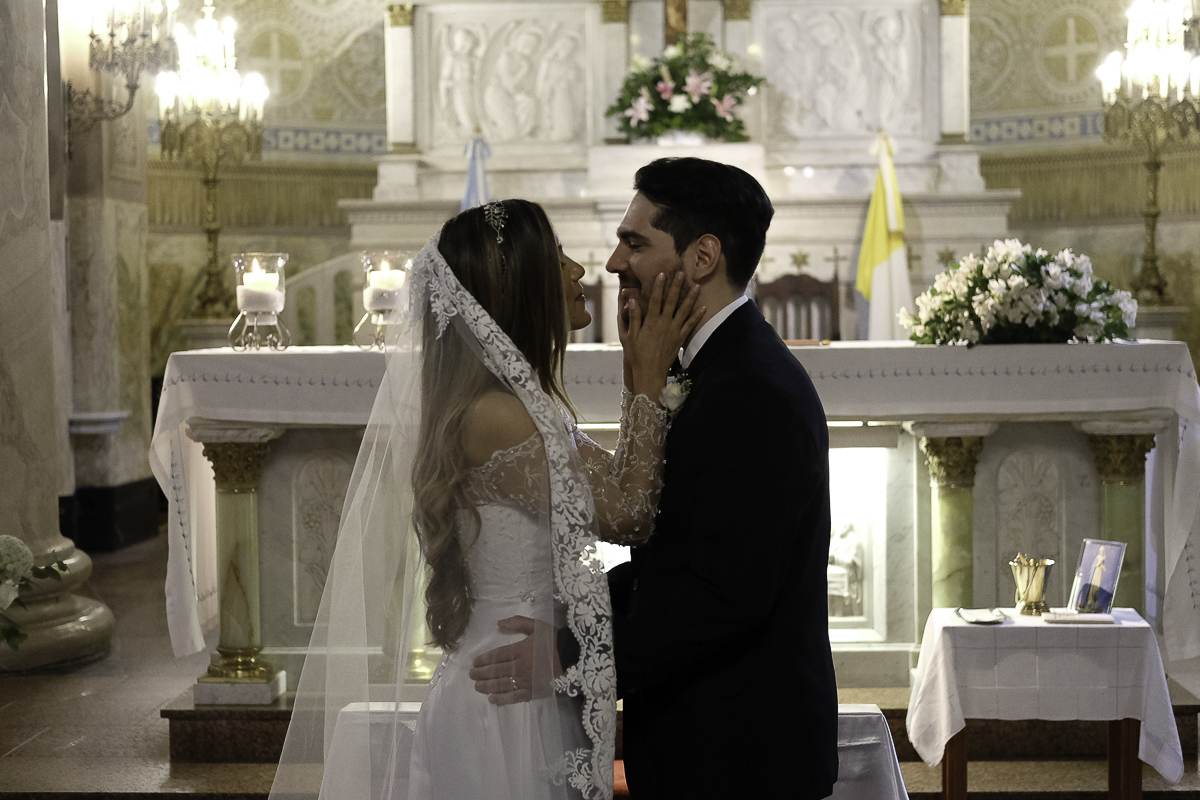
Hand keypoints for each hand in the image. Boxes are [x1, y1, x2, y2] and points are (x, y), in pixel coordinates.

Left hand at [468, 616, 562, 705]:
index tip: (475, 663)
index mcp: (520, 650)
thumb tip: (499, 623)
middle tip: (472, 675)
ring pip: (501, 684)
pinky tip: (492, 699)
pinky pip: (514, 697)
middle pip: (496, 671)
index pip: (497, 655)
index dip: (484, 660)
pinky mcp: (532, 692)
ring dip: (487, 686)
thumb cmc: (554, 641)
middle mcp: (519, 666)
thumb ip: (518, 623)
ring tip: (477, 686)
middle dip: (482, 673)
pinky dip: (502, 699)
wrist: (573, 657)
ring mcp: (525, 681)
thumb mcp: (537, 626)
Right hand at [623, 273, 704, 403]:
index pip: (654, 299)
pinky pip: (690, 325)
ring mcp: (674, 331)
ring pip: (684, 311)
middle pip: (671, 301)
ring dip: (691, 298)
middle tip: (682, 273)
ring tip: (697, 286)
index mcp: (651, 321)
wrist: (649, 373)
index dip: (658, 286)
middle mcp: (664, 324)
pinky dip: (697, 316)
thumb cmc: (637, 355)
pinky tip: (703, 308)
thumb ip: (633, 317)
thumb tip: (632, 300)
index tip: (662, 274)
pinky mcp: (680, 339)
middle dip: (677, 286)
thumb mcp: (630, 336)